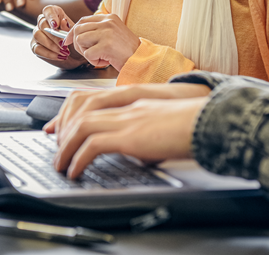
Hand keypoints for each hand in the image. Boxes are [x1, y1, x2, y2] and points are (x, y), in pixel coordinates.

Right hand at [30, 7, 89, 69]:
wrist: (75, 54)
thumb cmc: (74, 39)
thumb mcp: (75, 32)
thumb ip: (69, 27)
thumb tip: (63, 22)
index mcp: (55, 14)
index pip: (48, 10)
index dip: (51, 17)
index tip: (56, 25)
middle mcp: (43, 22)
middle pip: (43, 24)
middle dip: (53, 36)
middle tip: (63, 44)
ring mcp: (37, 33)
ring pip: (38, 35)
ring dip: (51, 45)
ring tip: (64, 52)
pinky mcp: (34, 45)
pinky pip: (37, 48)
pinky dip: (49, 54)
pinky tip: (60, 56)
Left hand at [50, 94, 209, 178]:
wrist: (212, 122)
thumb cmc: (195, 125)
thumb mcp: (163, 126)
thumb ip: (146, 133)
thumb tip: (139, 152)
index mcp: (135, 99)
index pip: (90, 98)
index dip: (68, 112)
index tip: (58, 128)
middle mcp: (127, 105)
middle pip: (80, 109)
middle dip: (62, 130)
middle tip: (56, 150)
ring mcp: (129, 118)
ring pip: (81, 126)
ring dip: (66, 147)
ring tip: (61, 165)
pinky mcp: (132, 135)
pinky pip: (93, 144)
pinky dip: (79, 158)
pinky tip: (77, 170)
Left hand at [69, 13, 139, 70]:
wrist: (140, 59)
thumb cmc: (126, 50)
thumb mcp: (113, 33)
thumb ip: (97, 30)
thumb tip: (74, 35)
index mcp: (109, 18)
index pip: (83, 20)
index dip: (72, 31)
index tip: (67, 40)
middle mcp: (107, 23)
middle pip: (78, 30)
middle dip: (78, 44)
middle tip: (88, 52)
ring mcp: (106, 33)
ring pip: (80, 41)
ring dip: (86, 53)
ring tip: (99, 56)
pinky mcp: (106, 45)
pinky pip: (87, 54)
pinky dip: (94, 61)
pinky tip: (105, 61)